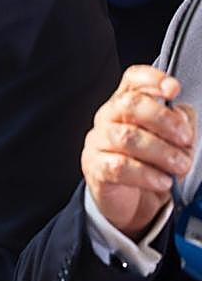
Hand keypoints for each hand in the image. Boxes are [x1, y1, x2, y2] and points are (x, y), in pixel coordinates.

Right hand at [83, 65, 196, 238]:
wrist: (131, 201)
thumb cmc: (151, 163)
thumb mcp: (172, 140)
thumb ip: (181, 123)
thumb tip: (183, 115)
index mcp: (127, 104)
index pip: (133, 79)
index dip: (152, 79)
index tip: (173, 90)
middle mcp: (108, 118)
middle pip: (129, 104)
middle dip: (163, 119)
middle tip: (184, 139)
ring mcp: (99, 142)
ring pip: (127, 137)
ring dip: (161, 152)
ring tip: (180, 165)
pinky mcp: (96, 167)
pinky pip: (120, 166)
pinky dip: (147, 175)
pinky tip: (162, 181)